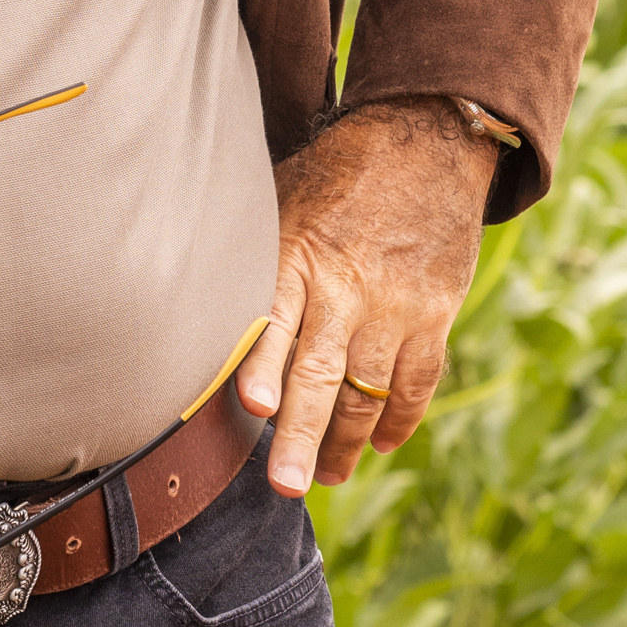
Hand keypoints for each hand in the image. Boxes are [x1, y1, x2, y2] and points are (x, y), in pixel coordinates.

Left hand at [238, 100, 497, 497]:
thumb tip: (191, 304)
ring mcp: (397, 304)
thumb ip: (249, 258)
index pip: (276, 317)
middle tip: (285, 485)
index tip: (252, 404)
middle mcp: (348, 286)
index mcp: (299, 255)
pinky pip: (418, 380)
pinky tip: (383, 444)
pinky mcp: (435, 312)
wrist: (425, 141)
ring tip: (325, 476)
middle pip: (322, 371)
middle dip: (302, 433)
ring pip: (370, 390)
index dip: (263, 362)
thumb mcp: (279, 199)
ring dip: (347, 441)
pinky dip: (400, 418)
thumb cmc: (334, 176)